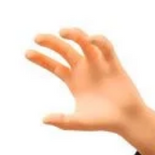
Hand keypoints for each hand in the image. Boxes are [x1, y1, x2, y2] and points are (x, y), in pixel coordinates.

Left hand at [26, 27, 154, 154]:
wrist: (127, 120)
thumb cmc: (103, 122)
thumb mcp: (79, 122)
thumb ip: (63, 121)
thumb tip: (43, 119)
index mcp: (73, 80)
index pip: (54, 65)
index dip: (41, 58)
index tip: (27, 53)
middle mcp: (84, 68)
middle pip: (64, 49)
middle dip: (51, 42)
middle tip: (37, 37)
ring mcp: (98, 64)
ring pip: (83, 42)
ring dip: (74, 34)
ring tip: (63, 32)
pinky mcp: (113, 63)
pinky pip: (105, 47)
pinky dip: (98, 41)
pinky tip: (90, 40)